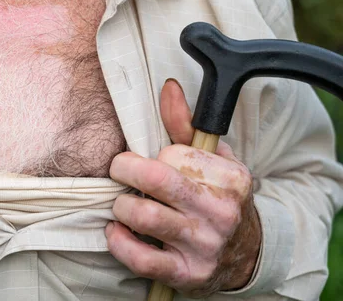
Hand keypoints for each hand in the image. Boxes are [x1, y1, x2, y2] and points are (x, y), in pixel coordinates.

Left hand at [105, 79, 260, 297]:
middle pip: (156, 179)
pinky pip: (141, 259)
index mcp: (230, 178)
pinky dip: (118, 243)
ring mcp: (204, 245)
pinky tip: (117, 231)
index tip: (151, 162)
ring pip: (144, 216)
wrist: (245, 254)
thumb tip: (168, 88)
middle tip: (119, 172)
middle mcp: (220, 212)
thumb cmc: (218, 197)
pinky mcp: (187, 273)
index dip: (152, 156)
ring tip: (123, 204)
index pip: (172, 154)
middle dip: (124, 170)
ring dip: (121, 206)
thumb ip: (185, 125)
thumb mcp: (212, 160)